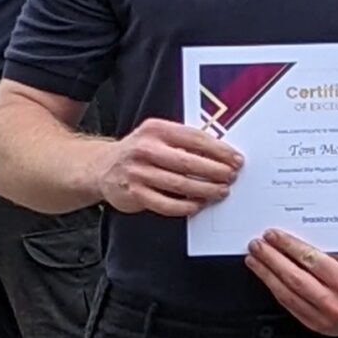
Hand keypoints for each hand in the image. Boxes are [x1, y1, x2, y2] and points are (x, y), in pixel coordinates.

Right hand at [97, 117, 240, 216]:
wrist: (103, 167)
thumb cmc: (138, 152)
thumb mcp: (157, 136)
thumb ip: (183, 141)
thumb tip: (220, 152)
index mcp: (156, 130)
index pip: (194, 139)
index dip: (219, 150)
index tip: (234, 159)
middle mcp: (146, 149)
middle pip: (189, 162)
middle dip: (215, 171)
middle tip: (230, 177)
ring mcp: (139, 172)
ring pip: (180, 184)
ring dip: (205, 190)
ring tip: (220, 191)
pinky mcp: (135, 193)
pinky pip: (166, 204)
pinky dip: (185, 207)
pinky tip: (197, 205)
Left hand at [244, 230, 337, 334]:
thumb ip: (324, 257)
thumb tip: (294, 246)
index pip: (310, 261)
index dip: (288, 247)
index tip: (273, 236)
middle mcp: (335, 304)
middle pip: (294, 278)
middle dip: (271, 259)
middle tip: (257, 246)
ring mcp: (325, 319)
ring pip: (287, 294)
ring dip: (267, 275)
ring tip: (255, 261)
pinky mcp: (318, 327)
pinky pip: (291, 307)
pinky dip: (277, 291)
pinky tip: (268, 279)